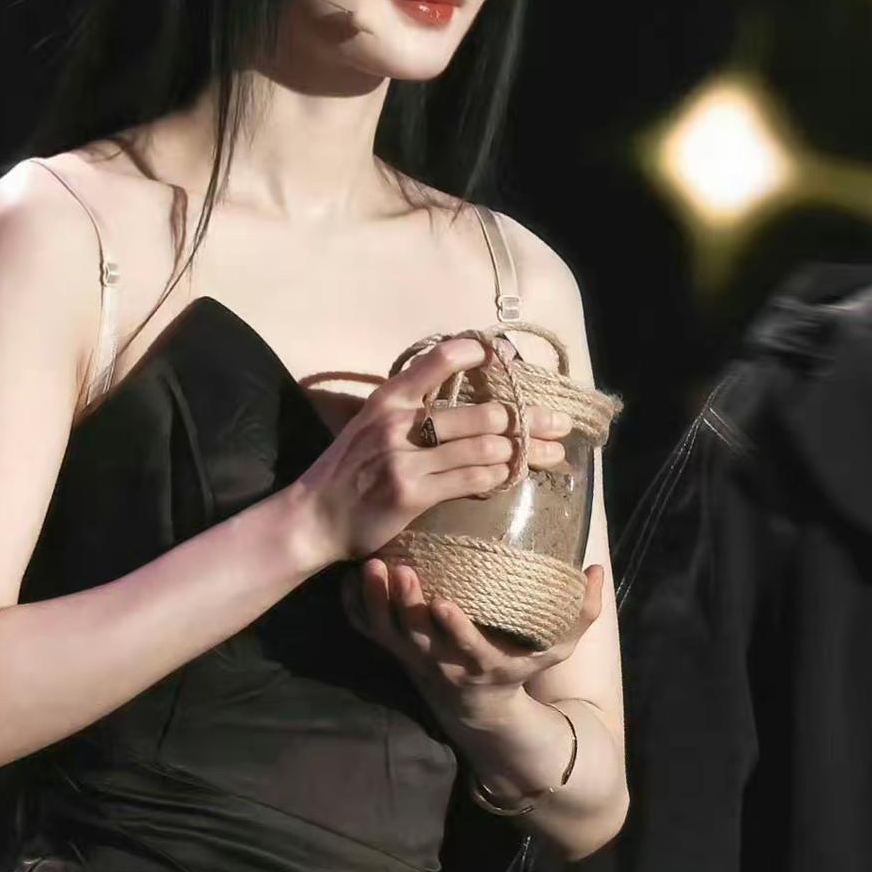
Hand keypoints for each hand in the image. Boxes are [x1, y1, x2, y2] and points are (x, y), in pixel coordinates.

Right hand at [291, 336, 573, 567]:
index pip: (440, 359)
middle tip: (558, 423)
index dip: (480, 354)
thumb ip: (411, 405)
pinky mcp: (412, 494)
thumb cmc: (347, 469)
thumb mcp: (371, 423)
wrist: (313, 517)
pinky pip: (471, 479)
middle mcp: (398, 422)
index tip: (509, 357)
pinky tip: (510, 476)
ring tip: (550, 454)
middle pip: (484, 412)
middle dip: (528, 419)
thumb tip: (464, 395)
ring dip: (524, 452)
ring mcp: (405, 459)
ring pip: (484, 447)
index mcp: (389, 397)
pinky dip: (497, 477)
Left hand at [342, 558, 605, 724]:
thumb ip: (581, 613)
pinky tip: (350, 577)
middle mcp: (442, 663)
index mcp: (482, 663)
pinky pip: (367, 631)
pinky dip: (355, 608)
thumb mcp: (556, 649)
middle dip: (404, 606)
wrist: (478, 708)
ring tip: (371, 565)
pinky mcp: (394, 651)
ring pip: (385, 633)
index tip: (445, 604)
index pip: (466, 647)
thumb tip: (597, 570)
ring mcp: (413, 658)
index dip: (454, 628)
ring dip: (375, 602)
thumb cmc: (519, 667)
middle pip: (416, 638)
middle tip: (398, 569)